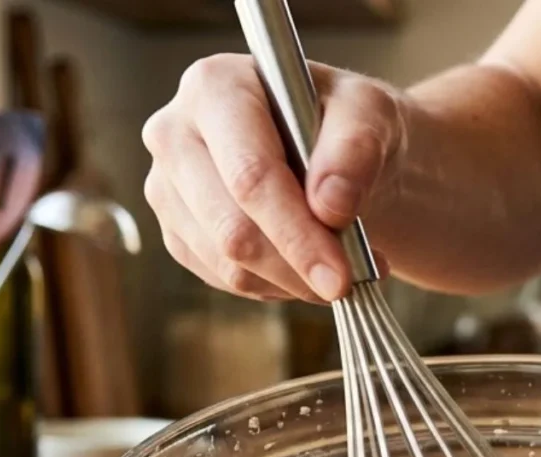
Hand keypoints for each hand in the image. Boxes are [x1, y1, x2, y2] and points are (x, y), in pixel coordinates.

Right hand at [142, 54, 398, 302]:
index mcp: (215, 87)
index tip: (340, 278)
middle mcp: (175, 134)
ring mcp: (169, 188)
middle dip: (296, 267)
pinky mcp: (178, 231)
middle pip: (232, 229)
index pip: (250, 176)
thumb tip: (330, 205)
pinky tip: (305, 266)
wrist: (334, 154)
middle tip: (346, 285)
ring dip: (292, 281)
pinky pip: (224, 279)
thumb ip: (356, 150)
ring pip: (228, 264)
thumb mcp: (371, 114)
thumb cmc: (347, 125)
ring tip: (341, 268)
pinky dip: (275, 286)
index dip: (297, 233)